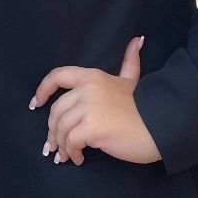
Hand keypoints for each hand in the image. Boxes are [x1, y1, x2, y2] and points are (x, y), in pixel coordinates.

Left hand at [30, 37, 159, 166]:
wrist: (161, 125)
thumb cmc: (144, 106)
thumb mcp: (133, 79)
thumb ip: (130, 61)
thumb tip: (136, 39)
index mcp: (92, 76)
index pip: (57, 76)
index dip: (43, 90)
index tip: (36, 104)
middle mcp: (87, 89)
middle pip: (56, 110)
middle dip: (52, 129)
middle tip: (54, 145)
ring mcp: (89, 108)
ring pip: (61, 128)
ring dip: (61, 144)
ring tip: (66, 155)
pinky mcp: (93, 128)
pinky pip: (71, 142)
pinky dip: (71, 152)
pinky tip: (78, 158)